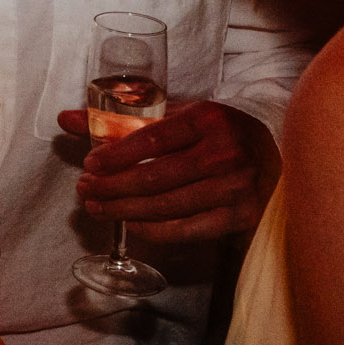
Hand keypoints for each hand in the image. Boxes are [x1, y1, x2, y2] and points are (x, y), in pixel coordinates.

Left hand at [58, 99, 277, 244]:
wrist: (276, 155)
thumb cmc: (217, 133)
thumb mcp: (177, 115)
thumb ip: (122, 117)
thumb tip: (66, 118)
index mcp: (208, 119)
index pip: (152, 139)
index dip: (116, 155)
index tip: (89, 164)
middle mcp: (225, 153)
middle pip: (155, 177)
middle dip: (112, 187)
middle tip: (85, 189)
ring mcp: (236, 188)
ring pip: (166, 206)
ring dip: (124, 210)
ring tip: (98, 206)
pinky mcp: (241, 216)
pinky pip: (186, 230)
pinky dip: (153, 229)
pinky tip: (130, 223)